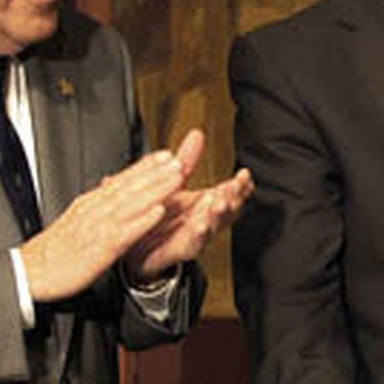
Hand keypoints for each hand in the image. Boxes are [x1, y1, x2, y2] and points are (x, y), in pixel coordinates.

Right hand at [21, 144, 189, 303]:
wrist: (28, 272)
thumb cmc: (54, 252)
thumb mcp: (76, 221)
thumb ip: (95, 207)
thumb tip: (109, 196)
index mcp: (90, 203)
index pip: (121, 180)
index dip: (145, 166)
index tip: (165, 155)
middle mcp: (94, 209)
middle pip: (130, 186)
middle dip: (157, 171)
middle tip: (180, 158)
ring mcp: (97, 226)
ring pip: (132, 203)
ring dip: (156, 188)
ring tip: (177, 176)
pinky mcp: (99, 247)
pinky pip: (125, 231)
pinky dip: (142, 220)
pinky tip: (159, 211)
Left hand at [124, 129, 253, 279]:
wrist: (139, 249)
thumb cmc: (159, 217)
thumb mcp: (173, 183)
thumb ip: (187, 160)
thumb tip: (197, 134)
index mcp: (204, 201)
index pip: (229, 191)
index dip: (239, 184)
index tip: (245, 175)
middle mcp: (204, 217)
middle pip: (227, 207)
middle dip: (234, 197)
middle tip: (235, 187)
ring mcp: (196, 234)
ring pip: (215, 225)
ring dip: (220, 215)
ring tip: (220, 203)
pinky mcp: (182, 249)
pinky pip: (194, 243)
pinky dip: (200, 235)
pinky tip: (202, 226)